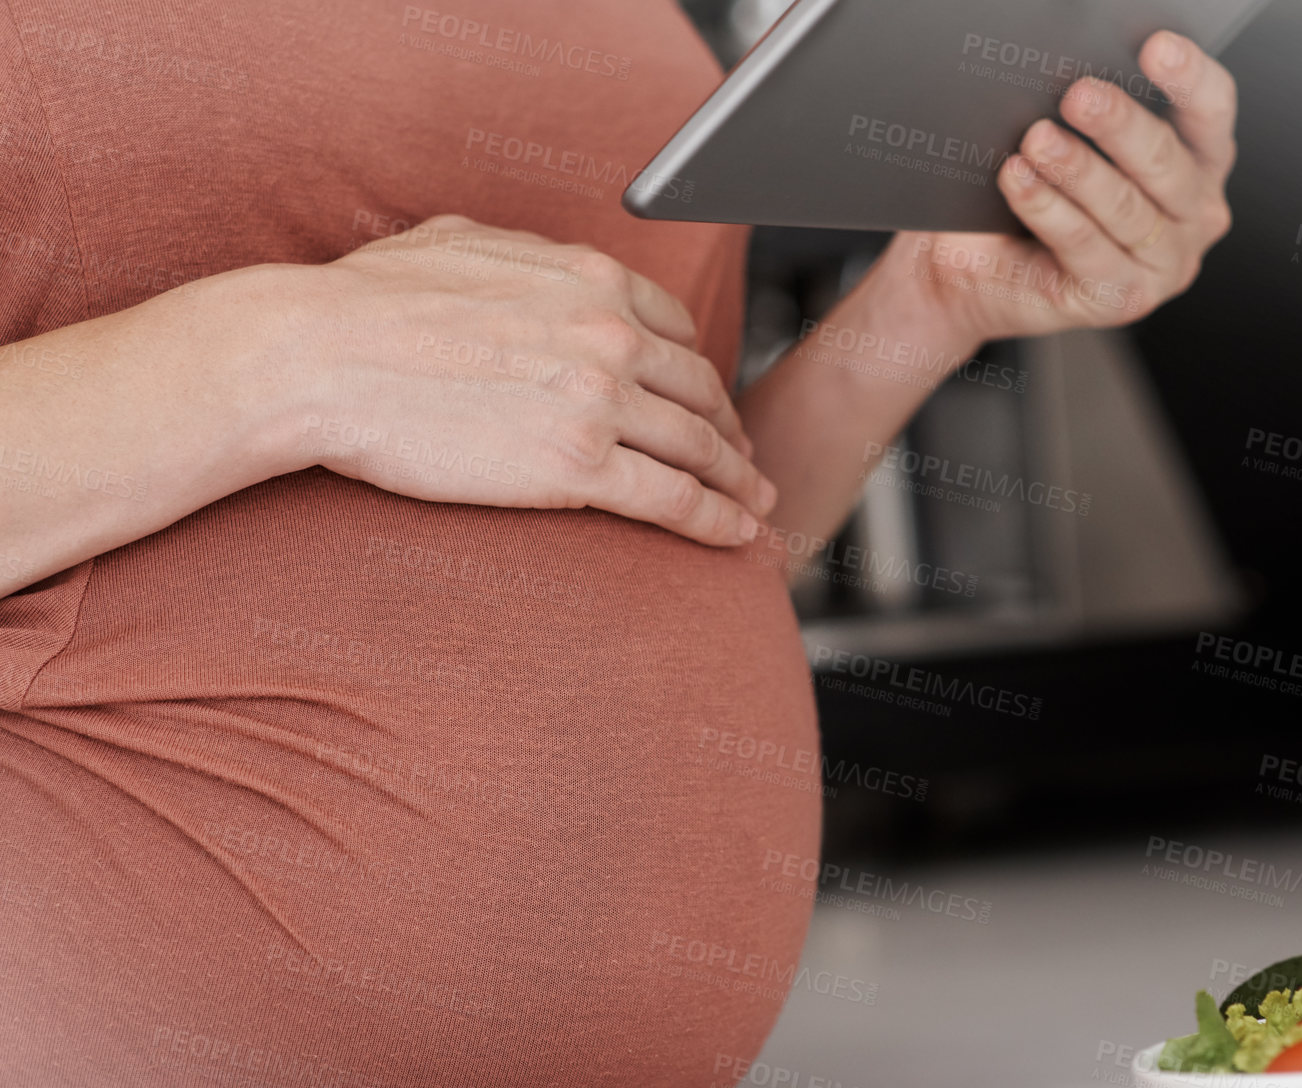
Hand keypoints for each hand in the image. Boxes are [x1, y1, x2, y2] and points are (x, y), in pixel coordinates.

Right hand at [291, 214, 775, 546]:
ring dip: (737, 481)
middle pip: (699, 390)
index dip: (697, 370)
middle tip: (742, 457)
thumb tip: (529, 256)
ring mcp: (601, 401)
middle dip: (727, 428)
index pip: (675, 330)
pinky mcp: (579, 466)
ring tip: (755, 504)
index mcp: (589, 278)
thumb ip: (520, 253)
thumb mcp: (458, 240)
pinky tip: (734, 536)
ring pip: (699, 448)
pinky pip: (674, 499)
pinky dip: (716, 521)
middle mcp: (611, 334)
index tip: (703, 398)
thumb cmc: (364, 300)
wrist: (319, 356)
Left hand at [888, 31, 1237, 343]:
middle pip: (1167, 162)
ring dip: (1077, 169)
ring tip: (1037, 141)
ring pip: (1125, 207)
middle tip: (1079, 96)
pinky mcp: (1124, 298)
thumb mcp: (1077, 144)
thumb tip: (1076, 79)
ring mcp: (1164, 263)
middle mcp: (1193, 214)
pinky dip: (1048, 210)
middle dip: (1121, 125)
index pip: (1210, 111)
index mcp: (1198, 162)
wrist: (985, 267)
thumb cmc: (1037, 196)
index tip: (1155, 47)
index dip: (1189, 77)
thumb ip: (1092, 116)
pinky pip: (1084, 246)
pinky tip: (1020, 180)